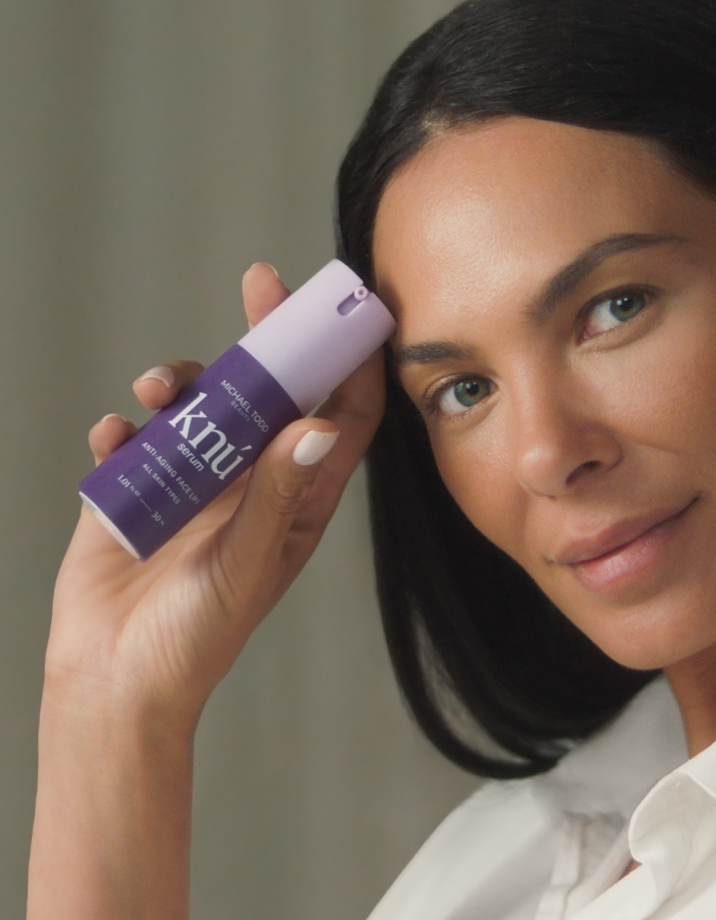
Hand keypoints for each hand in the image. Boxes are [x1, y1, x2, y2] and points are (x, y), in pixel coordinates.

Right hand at [45, 261, 386, 724]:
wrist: (115, 682)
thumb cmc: (197, 636)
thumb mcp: (247, 563)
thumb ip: (278, 495)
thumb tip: (318, 425)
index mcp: (297, 496)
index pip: (340, 417)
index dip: (351, 363)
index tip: (349, 309)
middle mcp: (252, 478)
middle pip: (271, 391)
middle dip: (267, 337)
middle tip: (261, 282)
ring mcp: (194, 480)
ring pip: (199, 404)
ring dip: (181, 381)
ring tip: (159, 386)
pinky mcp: (136, 488)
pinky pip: (135, 438)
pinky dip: (125, 427)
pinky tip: (114, 437)